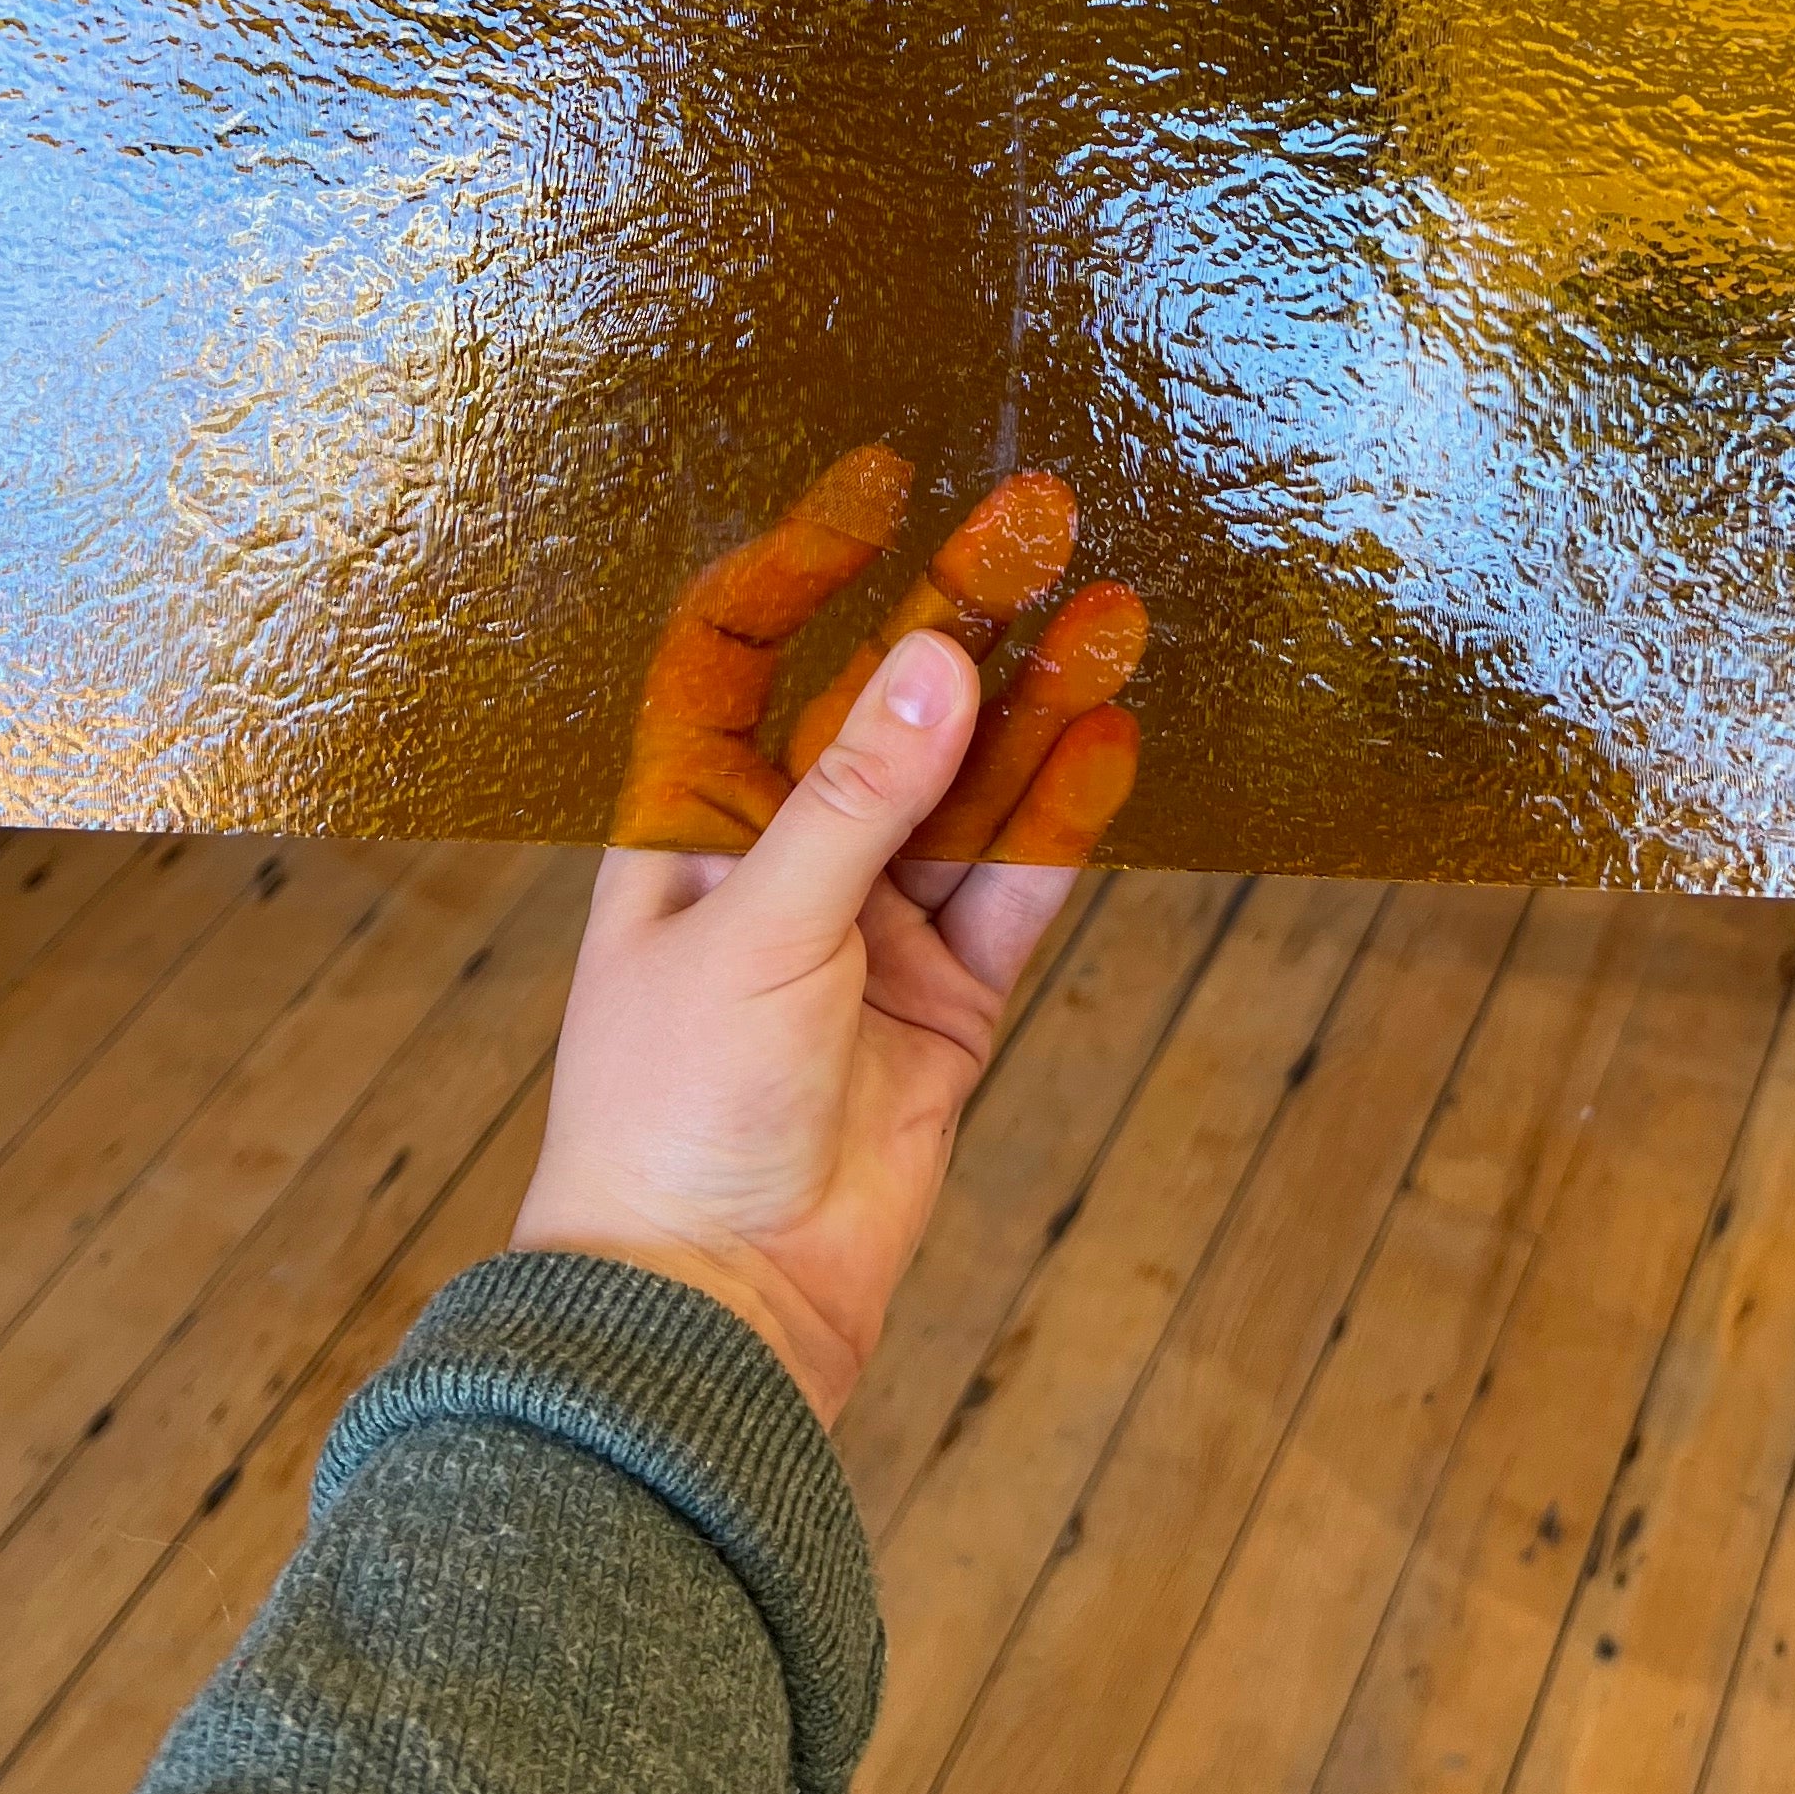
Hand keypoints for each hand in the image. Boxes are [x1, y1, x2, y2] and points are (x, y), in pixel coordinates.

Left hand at [514, 460, 1149, 1420]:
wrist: (714, 1309)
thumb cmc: (676, 1114)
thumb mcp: (760, 931)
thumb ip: (860, 797)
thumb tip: (940, 657)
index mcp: (688, 820)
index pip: (735, 650)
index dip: (799, 562)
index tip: (878, 485)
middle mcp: (780, 858)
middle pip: (883, 705)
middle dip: (961, 611)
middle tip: (1045, 517)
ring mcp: (869, 931)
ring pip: (967, 789)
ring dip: (1039, 702)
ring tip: (1118, 612)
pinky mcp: (943, 1005)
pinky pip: (1013, 890)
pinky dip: (1063, 821)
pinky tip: (1114, 741)